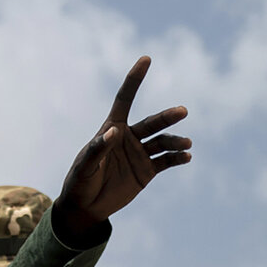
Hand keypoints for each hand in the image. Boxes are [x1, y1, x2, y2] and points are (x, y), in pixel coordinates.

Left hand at [51, 56, 191, 246]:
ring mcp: (140, 154)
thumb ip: (99, 149)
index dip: (135, 80)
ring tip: (187, 144)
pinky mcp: (147, 171)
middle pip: (152, 122)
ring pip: (163, 141)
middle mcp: (129, 138)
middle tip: (183, 112)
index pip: (125, 99)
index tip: (146, 59)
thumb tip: (115, 132)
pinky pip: (167, 161)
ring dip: (176, 141)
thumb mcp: (85, 167)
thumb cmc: (79, 184)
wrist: (85, 208)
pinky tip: (186, 157)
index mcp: (111, 130)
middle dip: (168, 117)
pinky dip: (178, 158)